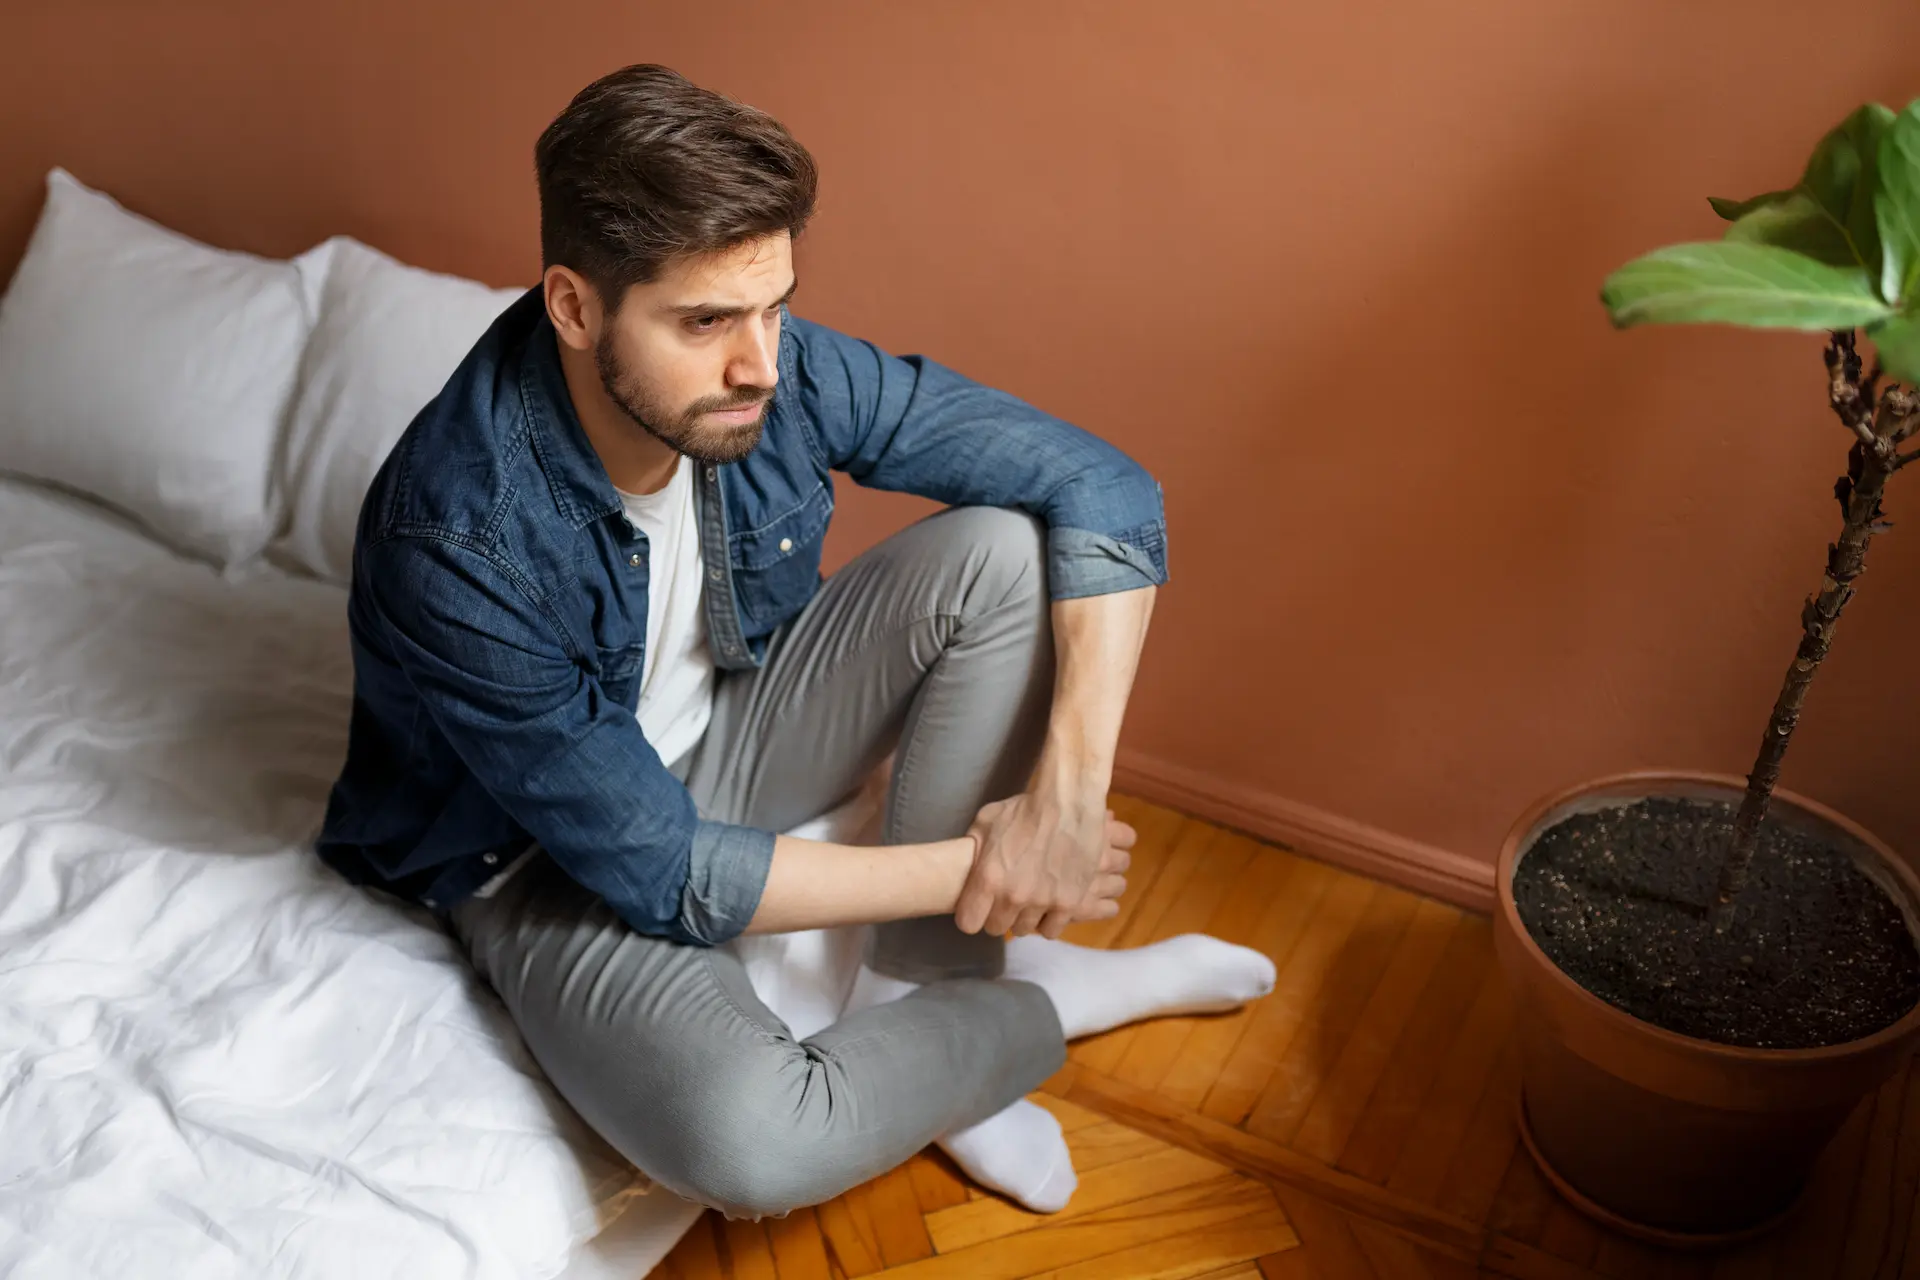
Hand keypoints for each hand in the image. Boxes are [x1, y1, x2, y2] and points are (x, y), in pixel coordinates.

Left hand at [955, 794, 1136, 938]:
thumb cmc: (1025, 808)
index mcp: (988, 878)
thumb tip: (968, 864)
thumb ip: (975, 849)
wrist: (1070, 803)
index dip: (973, 915)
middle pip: (996, 928)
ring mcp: (1042, 902)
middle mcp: (1012, 896)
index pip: (968, 923)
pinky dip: (1049, 920)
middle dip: (999, 915)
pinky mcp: (1069, 904)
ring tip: (1030, 900)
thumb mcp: (987, 822)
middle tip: (1007, 900)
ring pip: (1023, 929)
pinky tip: (1049, 905)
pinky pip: (1050, 930)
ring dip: (1024, 916)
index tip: (980, 907)